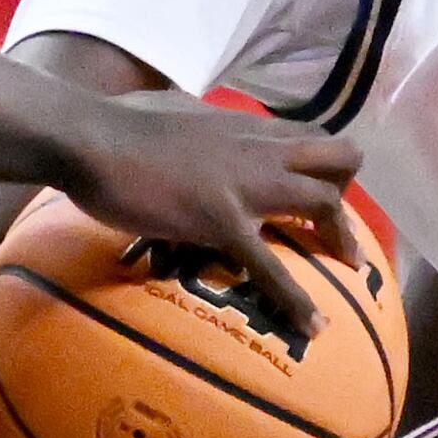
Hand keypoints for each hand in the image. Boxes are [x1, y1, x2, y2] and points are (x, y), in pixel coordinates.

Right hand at [56, 92, 361, 336]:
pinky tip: (312, 327)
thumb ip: (195, 118)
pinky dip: (296, 301)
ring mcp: (245, 185)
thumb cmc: (116, 123)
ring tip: (348, 268)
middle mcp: (258, 148)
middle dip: (346, 189)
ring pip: (325, 201)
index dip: (322, 162)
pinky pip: (271, 267)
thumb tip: (189, 118)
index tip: (315, 189)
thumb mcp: (172, 109)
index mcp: (244, 125)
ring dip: (342, 237)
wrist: (89, 138)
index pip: (309, 134)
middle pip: (339, 157)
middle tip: (327, 225)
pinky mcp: (222, 222)